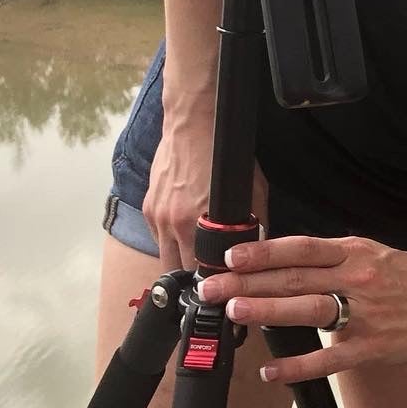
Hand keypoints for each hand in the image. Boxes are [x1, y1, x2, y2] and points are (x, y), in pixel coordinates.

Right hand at [144, 124, 267, 271]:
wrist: (192, 123)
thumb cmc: (225, 155)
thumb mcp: (252, 189)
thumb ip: (254, 222)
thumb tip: (258, 246)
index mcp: (196, 223)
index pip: (199, 271)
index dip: (211, 280)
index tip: (219, 284)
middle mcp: (172, 223)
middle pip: (177, 269)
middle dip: (192, 275)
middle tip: (207, 275)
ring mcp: (157, 214)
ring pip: (164, 254)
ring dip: (178, 259)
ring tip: (194, 256)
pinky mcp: (149, 205)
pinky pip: (157, 235)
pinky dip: (170, 238)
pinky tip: (184, 231)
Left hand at [195, 234, 406, 381]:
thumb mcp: (374, 251)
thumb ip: (334, 256)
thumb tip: (287, 260)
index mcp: (356, 252)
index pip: (302, 249)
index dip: (265, 251)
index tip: (233, 257)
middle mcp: (356, 279)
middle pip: (295, 278)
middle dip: (249, 283)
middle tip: (214, 288)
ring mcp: (363, 315)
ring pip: (308, 310)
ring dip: (268, 311)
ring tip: (235, 312)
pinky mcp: (370, 348)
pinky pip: (328, 359)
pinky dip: (297, 366)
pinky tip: (270, 371)